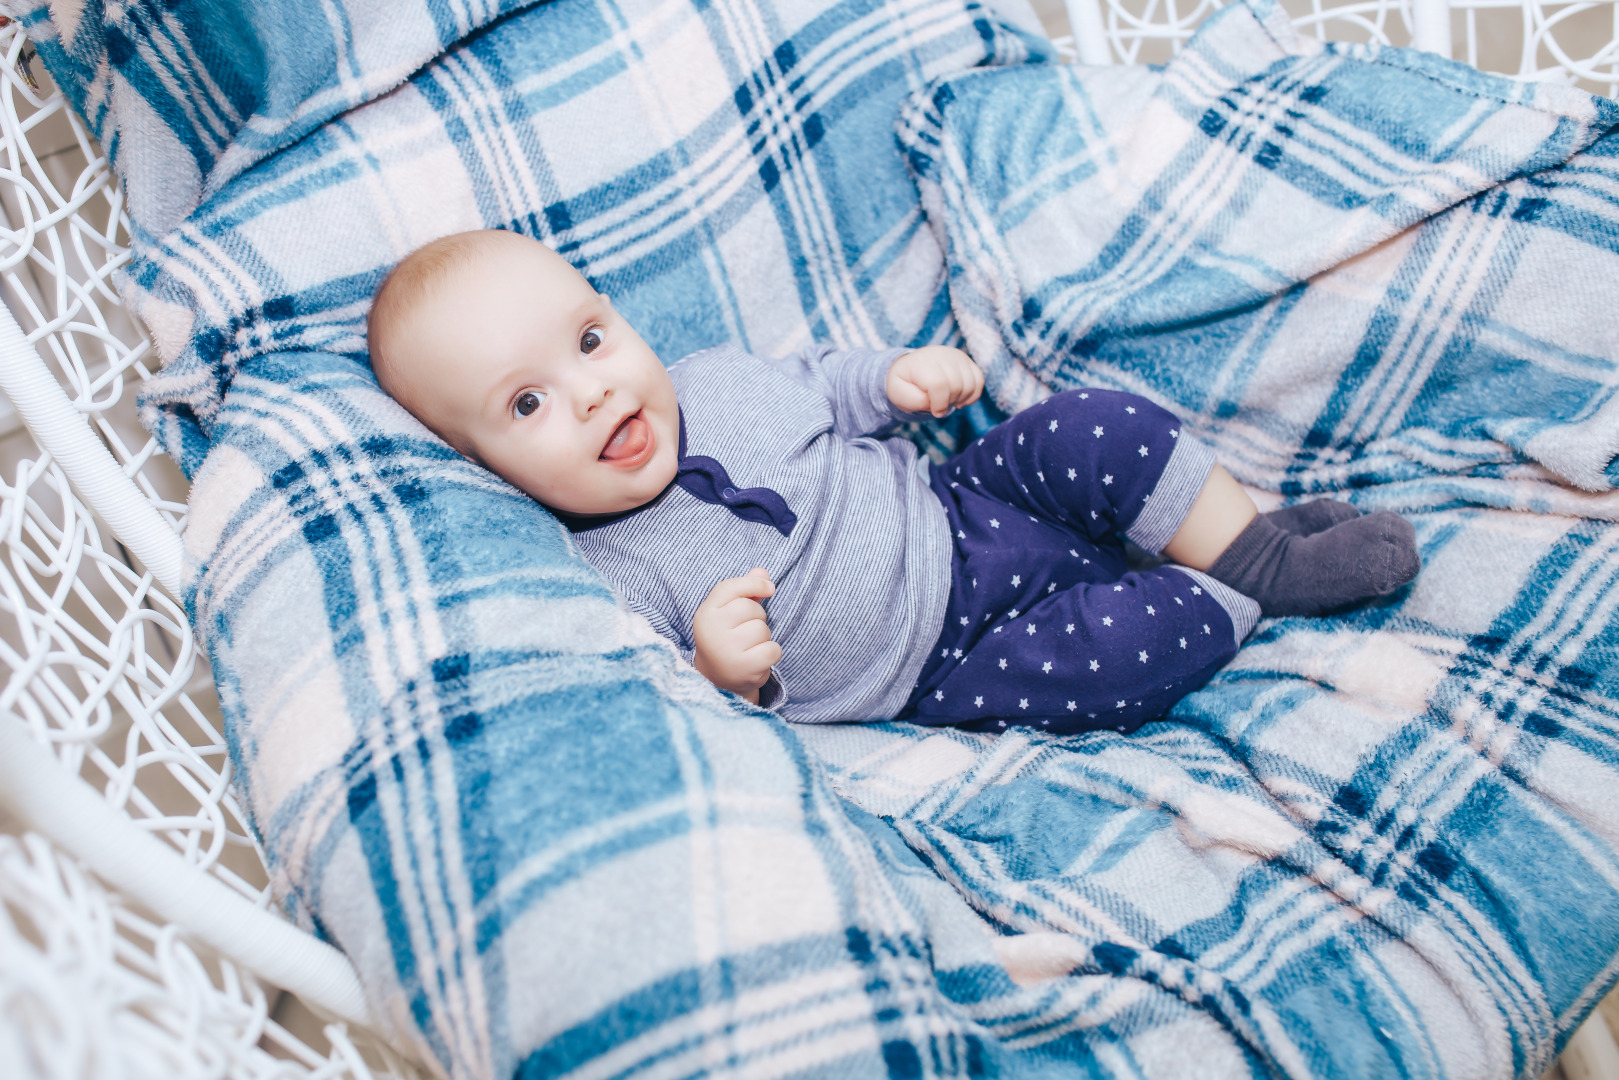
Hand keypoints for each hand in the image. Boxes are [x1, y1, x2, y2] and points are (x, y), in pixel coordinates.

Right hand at [692, 568, 781, 702]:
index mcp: (705, 614)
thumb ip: (745, 590)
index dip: (754, 583)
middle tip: (745, 632)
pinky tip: (756, 660)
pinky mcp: (744, 667)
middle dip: (757, 617)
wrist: (719, 679)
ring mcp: (727, 650)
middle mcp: (711, 631)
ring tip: (748, 648)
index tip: (770, 588)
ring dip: (763, 638)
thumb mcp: (729, 612)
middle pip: (751, 608)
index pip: (731, 587)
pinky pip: (773, 649)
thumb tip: (762, 572)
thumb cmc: (727, 637)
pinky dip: (771, 654)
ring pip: (762, 629)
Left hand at [885, 346, 983, 417]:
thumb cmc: (905, 383)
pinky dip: (972, 395)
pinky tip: (960, 398)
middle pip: (956, 385)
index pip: (939, 384)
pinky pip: (979, 380)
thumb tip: (933, 402)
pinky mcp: (967, 360)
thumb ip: (913, 400)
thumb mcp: (897, 394)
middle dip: (949, 402)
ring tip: (948, 400)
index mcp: (921, 362)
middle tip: (939, 405)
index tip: (934, 411)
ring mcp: (956, 355)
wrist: (911, 369)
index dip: (939, 404)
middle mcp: (941, 354)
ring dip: (961, 399)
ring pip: (970, 384)